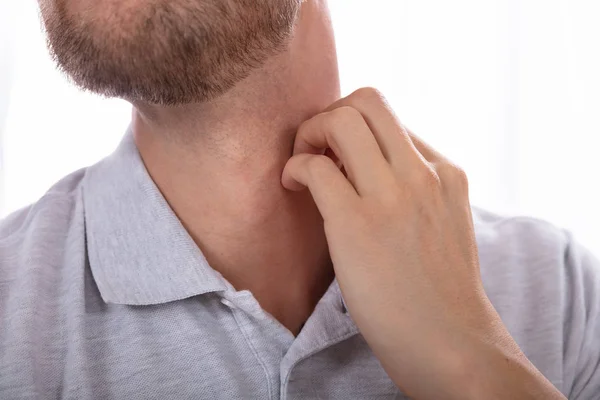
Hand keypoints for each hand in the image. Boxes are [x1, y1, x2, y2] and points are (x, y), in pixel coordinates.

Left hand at [282, 88, 565, 399]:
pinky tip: (293, 186)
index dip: (359, 133)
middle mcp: (422, 174)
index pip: (392, 121)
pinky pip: (315, 166)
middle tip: (317, 148)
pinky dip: (295, 167)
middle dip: (331, 114)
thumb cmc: (439, 292)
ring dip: (309, 132)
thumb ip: (417, 191)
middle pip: (368, 99)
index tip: (343, 163)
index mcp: (446, 172)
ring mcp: (393, 195)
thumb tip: (364, 169)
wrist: (451, 344)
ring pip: (342, 119)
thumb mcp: (444, 224)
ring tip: (303, 165)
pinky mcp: (357, 223)